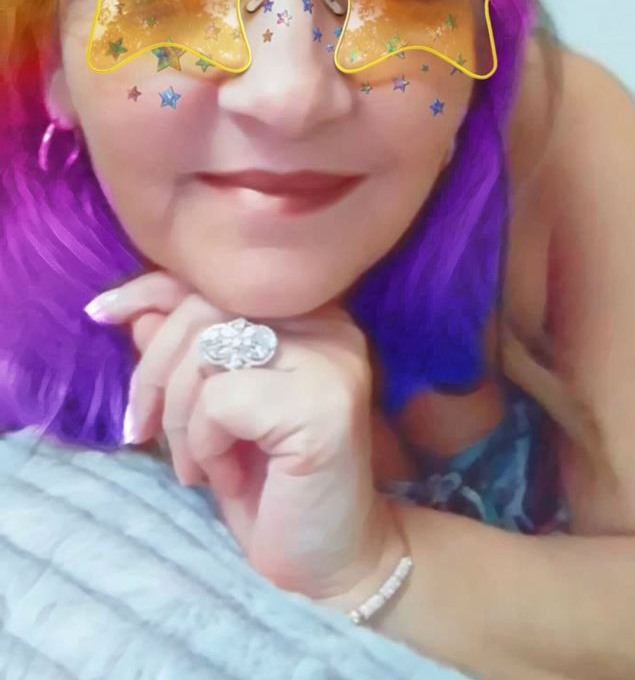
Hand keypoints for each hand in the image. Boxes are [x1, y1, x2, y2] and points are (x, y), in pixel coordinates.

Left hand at [85, 270, 400, 598]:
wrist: (329, 557)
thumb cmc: (270, 485)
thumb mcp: (212, 414)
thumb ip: (184, 359)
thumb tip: (138, 313)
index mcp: (306, 316)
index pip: (216, 279)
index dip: (151, 290)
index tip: (101, 314)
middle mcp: (328, 326)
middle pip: (203, 310)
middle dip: (153, 374)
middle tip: (145, 431)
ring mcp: (330, 360)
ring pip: (206, 352)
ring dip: (181, 421)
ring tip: (198, 467)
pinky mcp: (323, 403)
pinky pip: (221, 399)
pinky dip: (206, 444)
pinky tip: (229, 478)